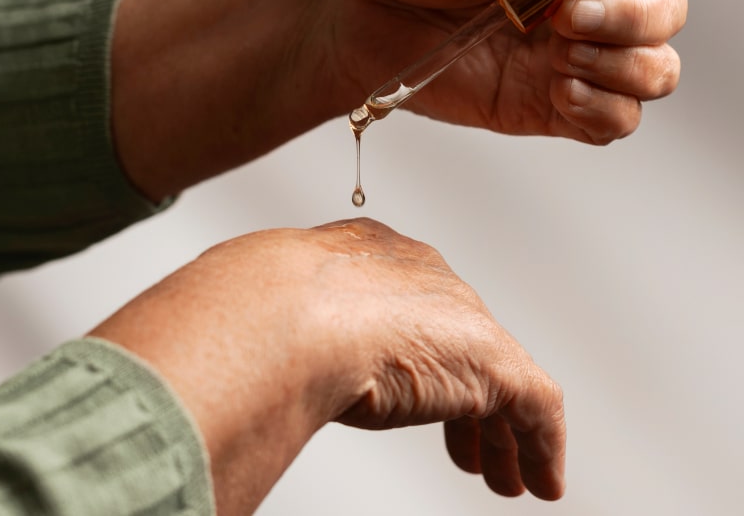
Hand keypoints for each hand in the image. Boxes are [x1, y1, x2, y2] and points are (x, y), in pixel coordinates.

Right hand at [89, 218, 564, 514]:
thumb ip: (263, 340)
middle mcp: (424, 278)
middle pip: (461, 343)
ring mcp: (462, 319)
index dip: (420, 359)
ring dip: (502, 434)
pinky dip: (540, 446)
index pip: (410, 308)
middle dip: (466, 399)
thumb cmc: (248, 312)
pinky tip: (539, 483)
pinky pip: (535, 408)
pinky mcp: (491, 361)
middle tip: (471, 448)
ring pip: (502, 379)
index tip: (420, 398)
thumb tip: (202, 372)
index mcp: (371, 258)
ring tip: (506, 476)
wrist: (280, 313)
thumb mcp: (256, 317)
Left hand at [110, 0, 683, 200]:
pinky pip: (609, 123)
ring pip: (651, 71)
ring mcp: (567, 55)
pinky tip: (563, 94)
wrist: (338, 13)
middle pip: (665, 11)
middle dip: (632, 19)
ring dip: (628, 68)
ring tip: (565, 59)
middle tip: (567, 18)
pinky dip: (605, 114)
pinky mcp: (544, 107)